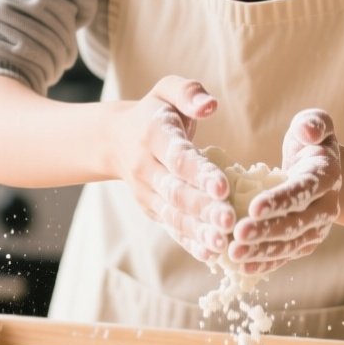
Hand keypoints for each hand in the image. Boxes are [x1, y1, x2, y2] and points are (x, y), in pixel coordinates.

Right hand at [109, 76, 235, 263]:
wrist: (114, 138)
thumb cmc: (154, 111)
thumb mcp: (167, 91)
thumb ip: (189, 93)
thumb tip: (210, 105)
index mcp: (152, 133)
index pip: (177, 156)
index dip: (199, 172)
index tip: (223, 186)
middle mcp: (145, 165)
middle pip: (175, 190)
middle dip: (203, 207)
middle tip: (230, 220)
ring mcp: (145, 191)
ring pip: (173, 214)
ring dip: (198, 230)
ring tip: (223, 243)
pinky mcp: (150, 208)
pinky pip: (170, 226)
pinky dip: (190, 241)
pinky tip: (211, 253)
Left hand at [229, 108, 341, 274]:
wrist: (321, 171)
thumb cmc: (310, 143)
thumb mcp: (314, 124)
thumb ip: (314, 122)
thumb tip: (308, 132)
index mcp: (327, 176)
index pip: (302, 191)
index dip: (279, 200)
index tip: (252, 208)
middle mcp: (327, 207)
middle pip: (296, 223)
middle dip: (266, 231)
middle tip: (236, 236)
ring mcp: (316, 228)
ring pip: (289, 244)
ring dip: (262, 252)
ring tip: (234, 254)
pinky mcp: (305, 242)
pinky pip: (285, 255)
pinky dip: (264, 263)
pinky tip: (241, 267)